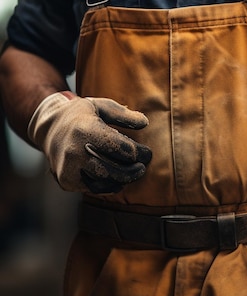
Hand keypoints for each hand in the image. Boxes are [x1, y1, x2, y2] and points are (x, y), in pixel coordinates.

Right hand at [28, 92, 151, 193]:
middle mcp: (75, 150)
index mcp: (85, 129)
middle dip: (134, 170)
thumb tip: (145, 123)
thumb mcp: (101, 106)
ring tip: (133, 173)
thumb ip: (123, 114)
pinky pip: (93, 188)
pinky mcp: (66, 180)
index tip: (148, 154)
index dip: (139, 153)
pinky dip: (108, 186)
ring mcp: (69, 168)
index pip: (121, 148)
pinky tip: (118, 181)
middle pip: (114, 169)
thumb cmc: (80, 115)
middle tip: (143, 167)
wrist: (49, 128)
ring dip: (123, 179)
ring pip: (104, 181)